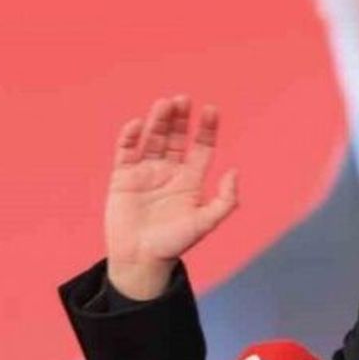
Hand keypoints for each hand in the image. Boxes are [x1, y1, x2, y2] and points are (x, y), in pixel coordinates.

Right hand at [104, 96, 237, 299]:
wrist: (141, 259)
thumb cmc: (175, 243)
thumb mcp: (206, 222)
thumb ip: (225, 200)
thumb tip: (235, 171)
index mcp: (191, 179)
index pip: (202, 147)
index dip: (207, 129)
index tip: (211, 110)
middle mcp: (169, 171)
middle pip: (176, 137)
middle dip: (180, 119)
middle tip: (183, 100)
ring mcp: (146, 172)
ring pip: (152, 140)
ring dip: (158, 121)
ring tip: (164, 104)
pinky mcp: (123, 177)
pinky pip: (126, 152)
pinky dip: (130, 137)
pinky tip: (138, 124)